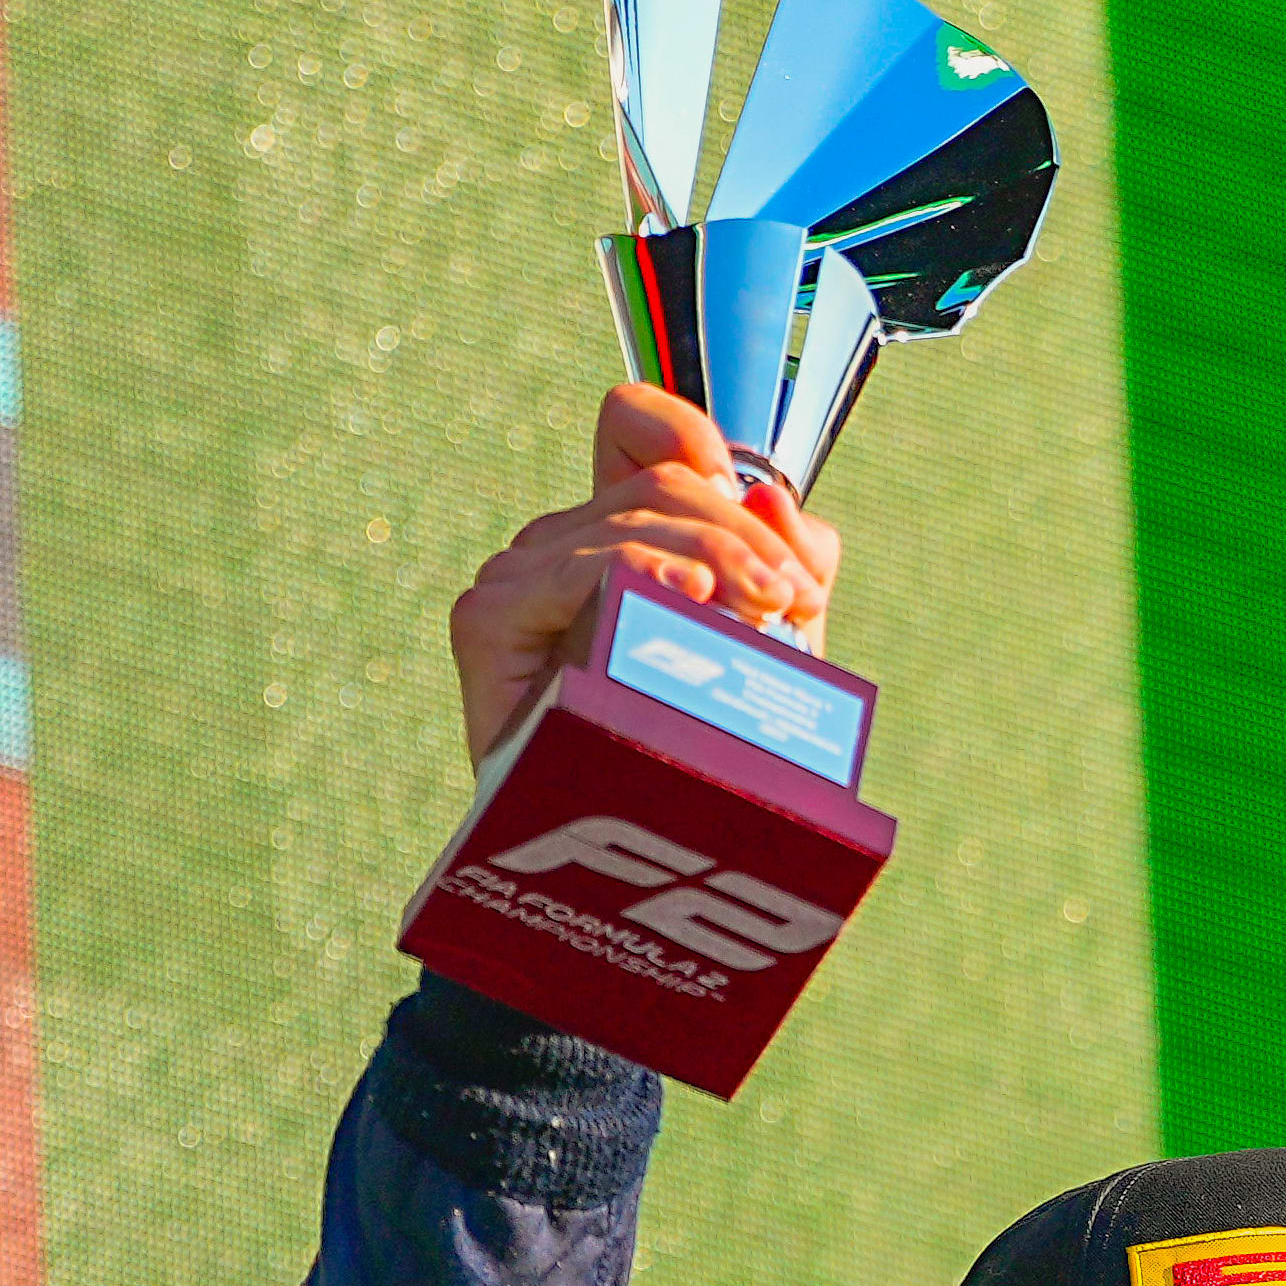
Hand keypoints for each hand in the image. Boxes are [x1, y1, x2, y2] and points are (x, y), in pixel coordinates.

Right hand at [443, 384, 840, 759]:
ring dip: (718, 561)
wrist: (643, 860)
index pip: (633, 426)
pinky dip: (644, 574)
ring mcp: (518, 578)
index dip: (693, 431)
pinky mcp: (488, 620)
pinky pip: (577, 570)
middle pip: (661, 486)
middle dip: (745, 533)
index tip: (755, 494)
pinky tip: (693, 597)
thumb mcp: (774, 640)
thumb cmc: (703, 750)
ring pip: (632, 524)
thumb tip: (772, 497)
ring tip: (770, 615)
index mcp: (616, 533)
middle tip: (797, 597)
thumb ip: (787, 561)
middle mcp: (559, 544)